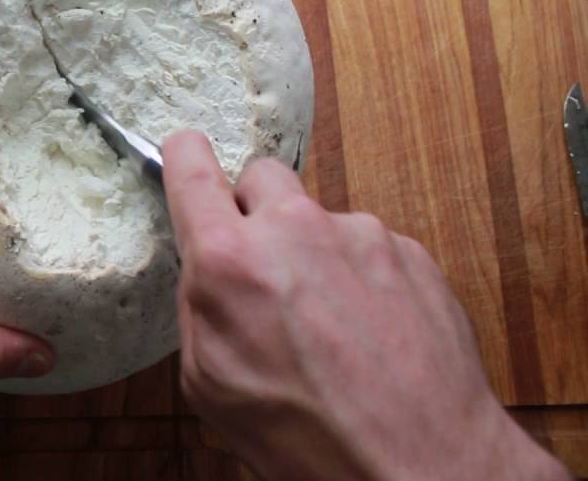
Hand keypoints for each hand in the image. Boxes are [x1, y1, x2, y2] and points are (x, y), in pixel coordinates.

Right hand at [161, 130, 568, 480]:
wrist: (419, 464)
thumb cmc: (309, 435)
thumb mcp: (209, 382)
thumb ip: (201, 306)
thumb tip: (207, 272)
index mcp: (230, 260)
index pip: (192, 168)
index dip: (184, 156)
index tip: (185, 153)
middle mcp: (295, 229)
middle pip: (261, 176)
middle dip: (255, 211)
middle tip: (262, 265)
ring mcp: (359, 234)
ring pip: (318, 218)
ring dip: (313, 252)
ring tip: (327, 323)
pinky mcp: (409, 251)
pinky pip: (368, 245)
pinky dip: (360, 277)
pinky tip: (367, 331)